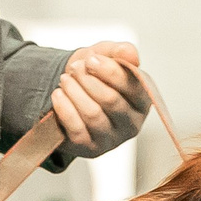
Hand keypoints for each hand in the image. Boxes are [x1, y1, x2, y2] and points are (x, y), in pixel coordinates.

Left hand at [50, 42, 148, 160]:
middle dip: (88, 80)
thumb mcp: (106, 57)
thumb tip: (129, 53)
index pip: (132, 86)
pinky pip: (77, 129)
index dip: (109, 70)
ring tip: (65, 79)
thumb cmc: (95, 76)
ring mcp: (112, 139)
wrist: (71, 93)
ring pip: (93, 115)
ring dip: (75, 92)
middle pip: (111, 101)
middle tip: (75, 69)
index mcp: (142, 100)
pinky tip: (58, 95)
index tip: (91, 59)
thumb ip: (121, 52)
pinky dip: (65, 108)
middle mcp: (131, 124)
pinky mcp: (91, 149)